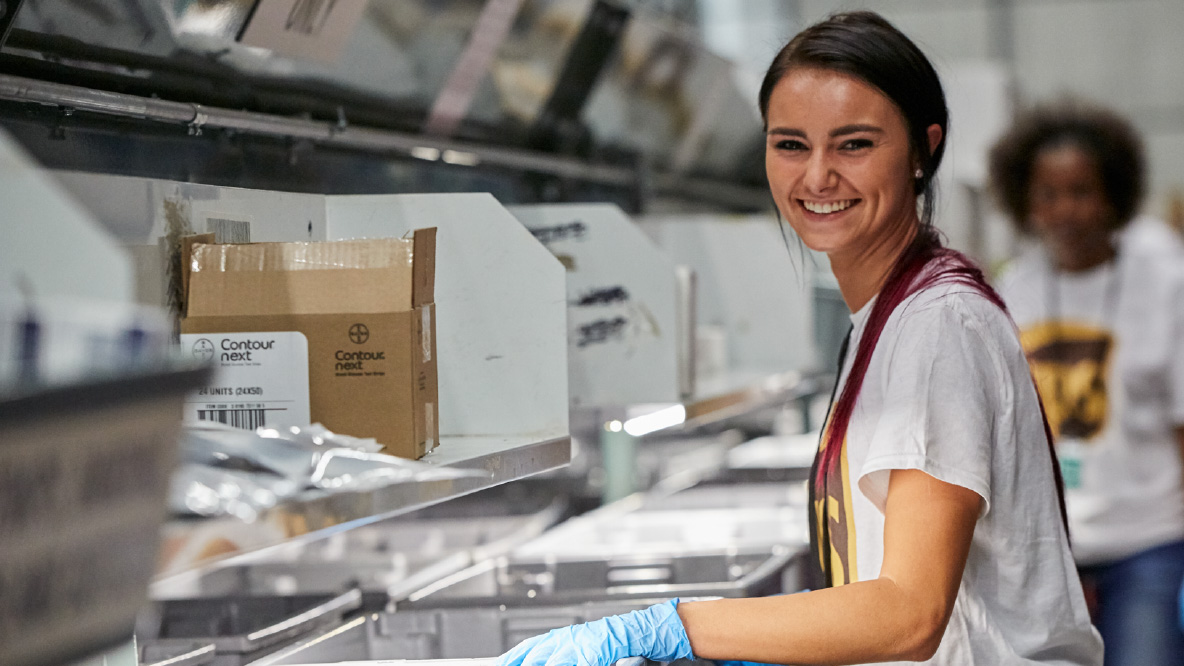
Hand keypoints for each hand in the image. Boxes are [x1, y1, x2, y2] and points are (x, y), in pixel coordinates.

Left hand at [495, 599, 693, 665]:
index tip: (500, 663)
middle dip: (521, 661)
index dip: (513, 656)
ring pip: (556, 657)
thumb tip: (546, 659)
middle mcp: (570, 636)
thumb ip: (567, 654)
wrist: (642, 629)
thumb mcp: (585, 648)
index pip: (531, 647)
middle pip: (538, 652)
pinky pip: (583, 659)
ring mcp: (583, 642)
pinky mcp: (598, 647)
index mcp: (565, 636)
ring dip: (541, 662)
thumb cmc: (615, 640)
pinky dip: (573, 662)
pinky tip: (570, 665)